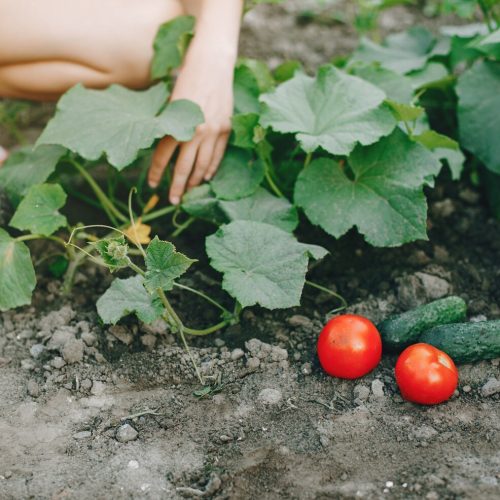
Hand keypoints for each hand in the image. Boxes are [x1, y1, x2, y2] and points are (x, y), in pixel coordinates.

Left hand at [148, 45, 233, 204]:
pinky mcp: (225, 129)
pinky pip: (217, 156)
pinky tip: (205, 178)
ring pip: (202, 166)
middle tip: (173, 200)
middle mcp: (195, 132)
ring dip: (194, 182)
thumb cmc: (187, 78)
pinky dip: (211, 169)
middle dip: (177, 186)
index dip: (156, 172)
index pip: (163, 156)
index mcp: (177, 124)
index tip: (152, 185)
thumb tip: (164, 147)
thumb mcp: (171, 102)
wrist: (212, 64)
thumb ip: (169, 126)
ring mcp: (213, 132)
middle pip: (183, 167)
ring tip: (189, 192)